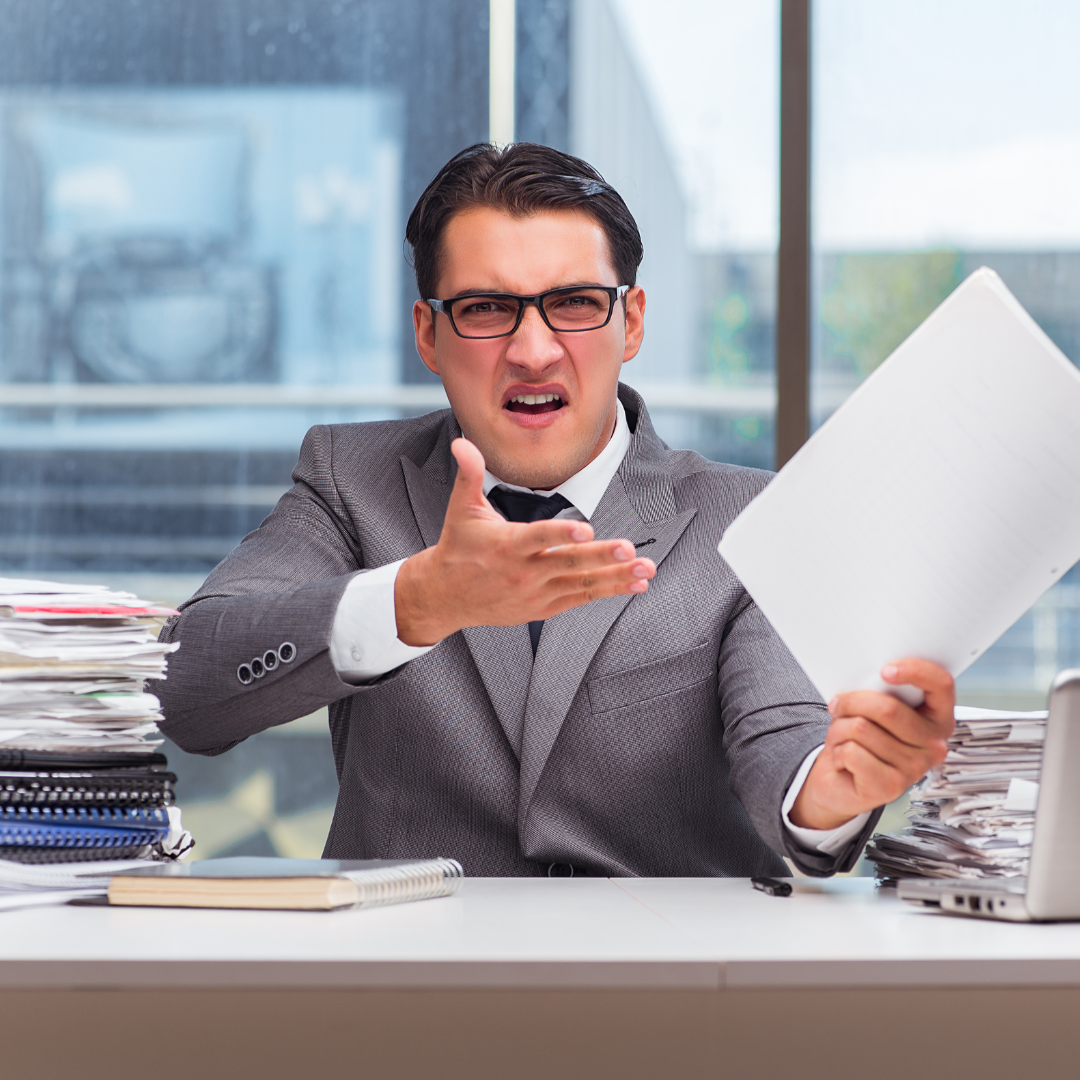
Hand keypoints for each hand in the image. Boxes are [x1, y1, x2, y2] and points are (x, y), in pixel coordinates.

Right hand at [394, 438, 656, 645]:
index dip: (561, 534)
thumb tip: (462, 441)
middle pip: (567, 563)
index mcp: (506, 545)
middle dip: (601, 557)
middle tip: (630, 550)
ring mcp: (536, 593)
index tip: (587, 529)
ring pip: (581, 585)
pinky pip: (581, 598)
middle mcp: (523, 572)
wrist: (445, 596)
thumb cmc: (458, 546)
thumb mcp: (461, 508)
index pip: (537, 538)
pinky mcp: (543, 608)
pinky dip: (608, 591)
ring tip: (645, 570)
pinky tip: (635, 584)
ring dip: (616, 577)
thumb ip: (469, 474)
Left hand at [789, 658, 954, 830]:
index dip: (915, 671)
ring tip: (842, 738)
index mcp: (938, 718)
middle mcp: (934, 745)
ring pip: (861, 728)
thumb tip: (864, 679)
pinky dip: (837, 751)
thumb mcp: (874, 710)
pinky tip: (843, 760)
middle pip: (887, 708)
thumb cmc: (861, 739)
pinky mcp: (891, 786)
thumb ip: (880, 693)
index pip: (941, 684)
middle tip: (837, 705)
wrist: (842, 784)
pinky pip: (851, 752)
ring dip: (839, 729)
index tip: (884, 670)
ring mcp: (915, 768)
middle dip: (852, 702)